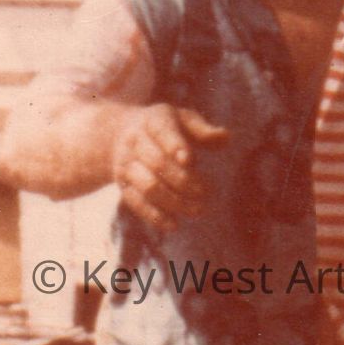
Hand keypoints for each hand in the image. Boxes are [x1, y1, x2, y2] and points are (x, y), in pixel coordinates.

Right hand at [111, 104, 226, 233]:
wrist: (118, 134)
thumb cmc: (164, 129)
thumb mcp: (182, 120)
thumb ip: (203, 130)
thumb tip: (225, 138)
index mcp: (153, 121)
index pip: (162, 132)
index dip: (175, 146)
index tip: (190, 160)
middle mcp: (135, 141)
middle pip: (157, 163)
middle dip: (183, 181)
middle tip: (205, 192)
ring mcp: (126, 165)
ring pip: (148, 186)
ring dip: (174, 201)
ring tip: (197, 209)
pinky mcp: (123, 185)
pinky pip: (137, 203)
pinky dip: (155, 216)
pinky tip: (175, 224)